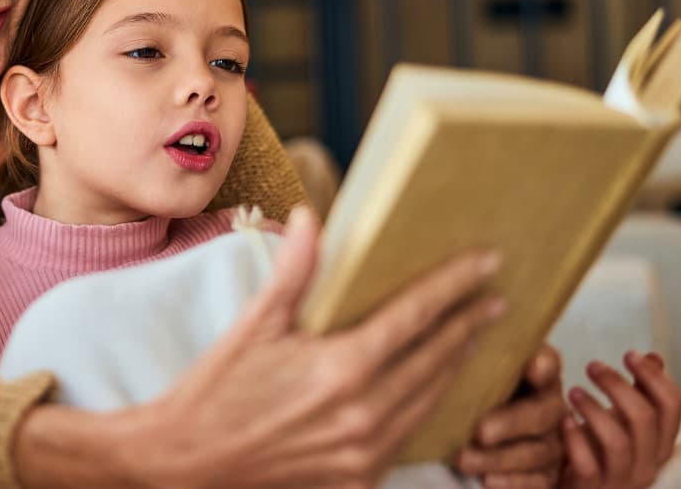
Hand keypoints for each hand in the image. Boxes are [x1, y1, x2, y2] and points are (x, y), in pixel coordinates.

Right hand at [12, 205, 507, 488]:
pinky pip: (410, 435)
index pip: (416, 316)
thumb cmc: (215, 393)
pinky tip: (436, 385)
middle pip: (435, 357)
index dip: (456, 286)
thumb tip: (310, 217)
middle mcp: (362, 413)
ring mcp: (364, 453)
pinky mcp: (359, 480)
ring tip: (475, 334)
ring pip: (431, 399)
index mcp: (339, 368)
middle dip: (469, 323)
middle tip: (494, 296)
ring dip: (457, 363)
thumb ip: (292, 271)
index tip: (487, 263)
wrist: (186, 466)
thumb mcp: (253, 326)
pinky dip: (430, 404)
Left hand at [454, 344, 567, 487]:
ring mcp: (554, 440)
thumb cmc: (479, 388)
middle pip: (541, 414)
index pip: (548, 363)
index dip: (543, 365)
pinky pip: (538, 482)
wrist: (482, 423)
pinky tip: (486, 480)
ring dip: (499, 458)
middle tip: (480, 431)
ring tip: (464, 459)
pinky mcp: (549, 472)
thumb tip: (453, 346)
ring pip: (536, 452)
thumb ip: (476, 356)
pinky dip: (511, 482)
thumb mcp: (477, 367)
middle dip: (510, 423)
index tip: (532, 367)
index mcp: (539, 373)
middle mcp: (552, 405)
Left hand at [560, 351, 680, 488]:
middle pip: (645, 419)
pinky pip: (588, 466)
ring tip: (573, 391)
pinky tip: (564, 419)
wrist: (575, 486)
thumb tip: (654, 357)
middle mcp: (647, 465)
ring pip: (618, 442)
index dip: (654, 376)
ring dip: (594, 409)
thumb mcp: (624, 420)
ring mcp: (621, 482)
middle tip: (592, 366)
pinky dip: (576, 440)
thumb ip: (641, 393)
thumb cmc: (599, 449)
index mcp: (660, 444)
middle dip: (617, 385)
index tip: (629, 354)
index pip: (673, 406)